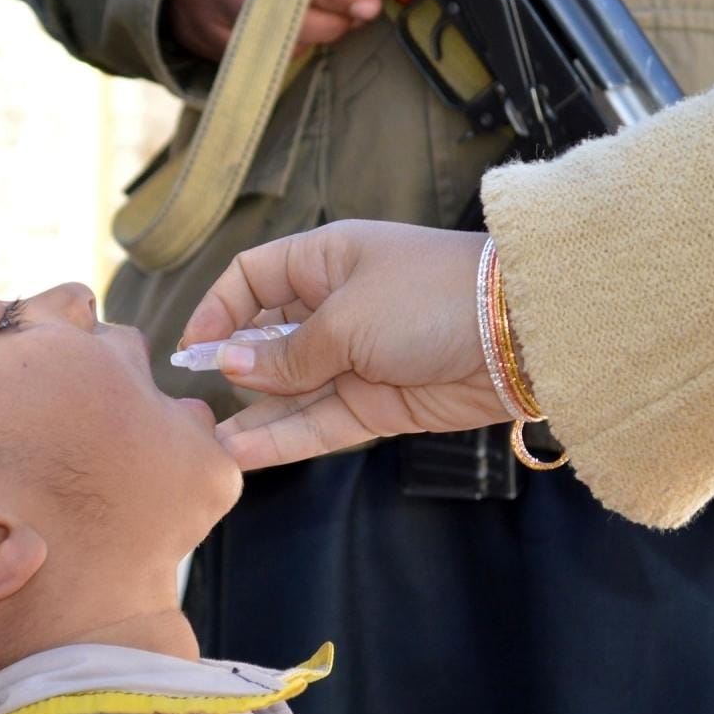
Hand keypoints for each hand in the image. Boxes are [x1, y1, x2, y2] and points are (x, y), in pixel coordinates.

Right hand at [166, 0, 380, 61]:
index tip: (366, 0)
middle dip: (332, 18)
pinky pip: (259, 57)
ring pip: (272, 46)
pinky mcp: (202, 44)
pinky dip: (290, 44)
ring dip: (315, 33)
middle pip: (280, 18)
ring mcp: (202, 21)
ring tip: (336, 10)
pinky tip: (301, 20)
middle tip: (363, 6)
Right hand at [179, 220, 501, 470]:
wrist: (520, 334)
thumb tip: (232, 370)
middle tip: (199, 397)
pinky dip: (283, 438)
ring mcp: (355, 359)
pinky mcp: (376, 404)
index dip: (219, 310)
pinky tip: (244, 452)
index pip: (253, 278)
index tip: (193, 348)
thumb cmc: (429, 298)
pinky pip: (317, 423)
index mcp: (325, 261)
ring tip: (210, 442)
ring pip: (289, 390)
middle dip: (234, 367)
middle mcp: (334, 307)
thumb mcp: (346, 318)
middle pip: (265, 339)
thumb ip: (287, 355)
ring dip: (252, 414)